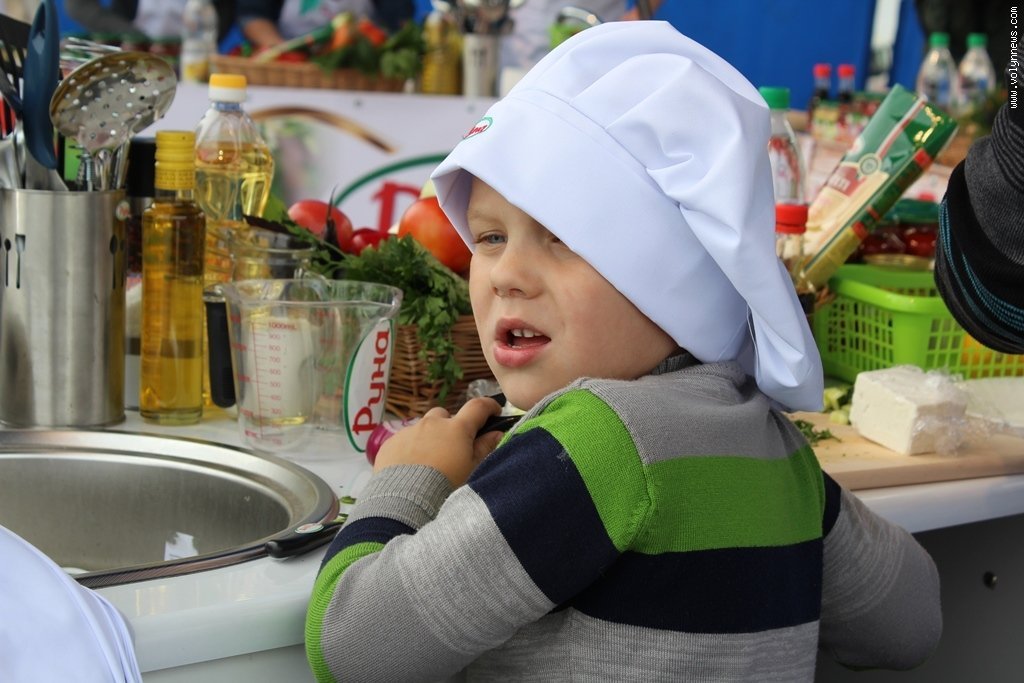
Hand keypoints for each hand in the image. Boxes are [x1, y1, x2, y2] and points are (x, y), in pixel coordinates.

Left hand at [372, 397, 503, 486]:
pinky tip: (410, 469)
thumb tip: (497, 433)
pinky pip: (404, 441)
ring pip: (422, 428)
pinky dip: (410, 449)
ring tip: (428, 462)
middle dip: (450, 426)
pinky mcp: (390, 443)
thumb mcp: (472, 470)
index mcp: (456, 428)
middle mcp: (432, 423)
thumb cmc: (447, 486)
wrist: (405, 501)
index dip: (488, 406)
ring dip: (429, 438)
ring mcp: (409, 431)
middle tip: (452, 447)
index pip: (477, 407)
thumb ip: (485, 448)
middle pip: (444, 415)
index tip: (494, 412)